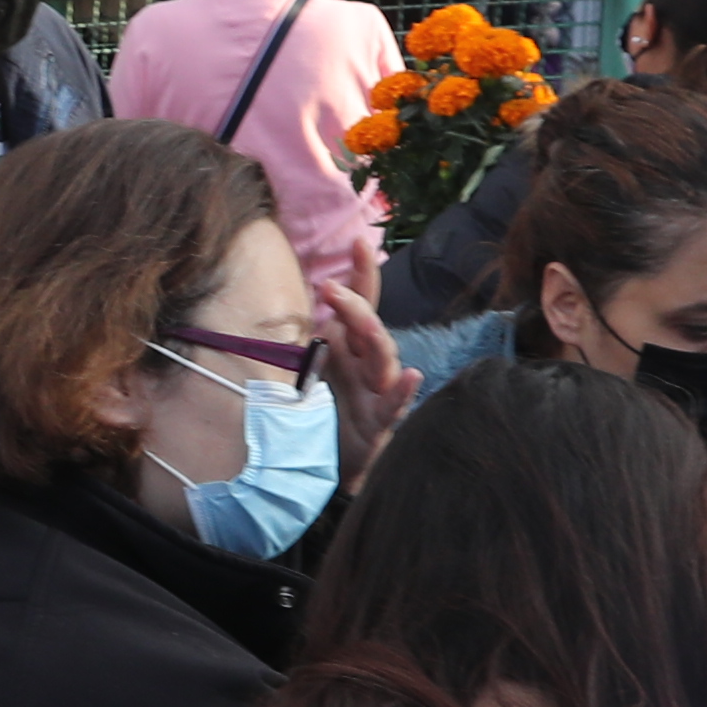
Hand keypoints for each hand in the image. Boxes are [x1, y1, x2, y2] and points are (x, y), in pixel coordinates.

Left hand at [312, 277, 418, 475]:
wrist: (324, 465)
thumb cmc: (320, 411)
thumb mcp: (308, 367)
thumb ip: (307, 335)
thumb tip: (294, 298)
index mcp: (349, 346)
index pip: (361, 302)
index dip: (362, 273)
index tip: (359, 241)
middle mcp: (367, 363)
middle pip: (370, 326)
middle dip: (355, 304)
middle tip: (330, 290)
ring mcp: (376, 392)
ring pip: (384, 358)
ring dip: (373, 336)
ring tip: (360, 320)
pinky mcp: (379, 423)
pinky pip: (394, 405)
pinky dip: (402, 390)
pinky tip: (411, 376)